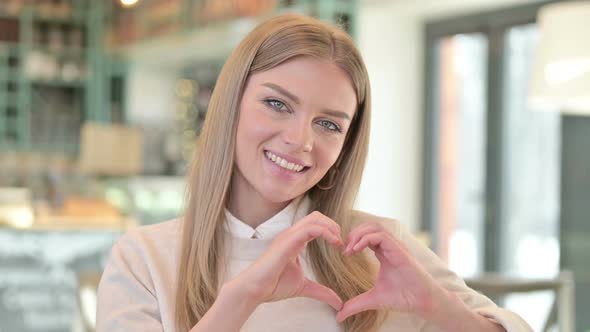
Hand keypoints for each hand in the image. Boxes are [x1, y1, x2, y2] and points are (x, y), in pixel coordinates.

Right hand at [228, 211, 344, 310]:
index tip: (341, 247)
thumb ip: (322, 292)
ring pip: (315, 219)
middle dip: (333, 225)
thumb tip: (338, 304)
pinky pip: (310, 229)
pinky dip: (326, 232)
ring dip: (332, 227)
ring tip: (339, 242)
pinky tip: (334, 243)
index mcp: (294, 240)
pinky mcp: (287, 241)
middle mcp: (291, 234)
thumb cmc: (273, 286)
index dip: (331, 231)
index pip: (315, 224)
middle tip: (342, 243)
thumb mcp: (304, 287)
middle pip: (316, 216)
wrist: (255, 289)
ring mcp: (288, 236)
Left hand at [336, 221, 447, 321]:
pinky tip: (357, 250)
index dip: (353, 240)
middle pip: (369, 226)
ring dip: (358, 234)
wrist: (422, 302)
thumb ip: (355, 304)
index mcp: (384, 253)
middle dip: (353, 233)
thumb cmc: (402, 298)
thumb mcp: (372, 299)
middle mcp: (389, 246)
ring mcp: (395, 246)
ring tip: (350, 249)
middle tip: (344, 249)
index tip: (344, 253)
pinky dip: (366, 239)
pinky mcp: (400, 250)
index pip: (366, 235)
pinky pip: (381, 235)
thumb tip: (339, 316)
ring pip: (375, 226)